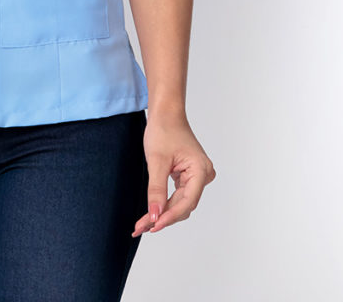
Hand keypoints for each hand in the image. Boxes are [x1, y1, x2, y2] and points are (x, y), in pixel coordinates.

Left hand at [131, 110, 215, 236]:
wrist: (166, 113)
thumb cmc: (163, 130)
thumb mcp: (156, 160)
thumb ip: (156, 189)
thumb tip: (154, 216)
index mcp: (200, 171)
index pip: (186, 202)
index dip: (169, 216)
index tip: (152, 226)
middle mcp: (203, 176)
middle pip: (183, 205)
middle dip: (162, 217)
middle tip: (140, 228)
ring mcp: (197, 177)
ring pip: (179, 203)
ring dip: (162, 214)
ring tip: (141, 225)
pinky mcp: (188, 177)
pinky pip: (177, 196)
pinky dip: (164, 204)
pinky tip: (150, 215)